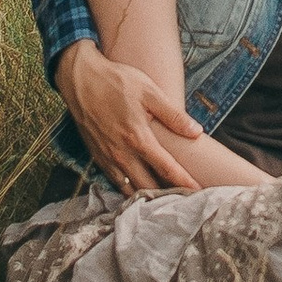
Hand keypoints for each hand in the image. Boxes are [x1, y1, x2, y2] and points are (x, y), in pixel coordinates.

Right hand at [57, 44, 202, 193]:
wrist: (81, 80)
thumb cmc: (117, 82)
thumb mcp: (149, 92)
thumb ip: (173, 115)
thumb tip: (197, 132)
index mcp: (139, 138)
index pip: (167, 169)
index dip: (185, 183)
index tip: (200, 192)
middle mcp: (122, 154)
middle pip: (150, 186)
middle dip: (169, 195)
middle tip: (186, 200)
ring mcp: (108, 159)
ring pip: (131, 189)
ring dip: (148, 197)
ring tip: (166, 201)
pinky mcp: (97, 158)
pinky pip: (116, 183)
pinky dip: (130, 191)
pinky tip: (140, 191)